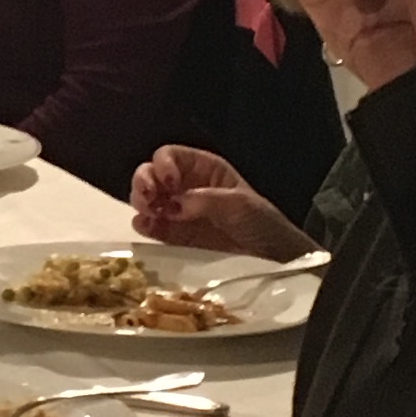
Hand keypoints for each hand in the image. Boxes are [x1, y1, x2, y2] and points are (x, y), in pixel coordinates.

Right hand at [131, 144, 306, 257]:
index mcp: (205, 170)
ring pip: (147, 199)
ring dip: (141, 203)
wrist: (274, 260)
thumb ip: (206, 200)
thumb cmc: (263, 223)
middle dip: (144, 183)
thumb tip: (174, 205)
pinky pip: (153, 226)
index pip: (171, 156)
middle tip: (149, 199)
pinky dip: (145, 225)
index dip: (163, 165)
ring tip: (148, 214)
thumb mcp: (240, 205)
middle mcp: (187, 186)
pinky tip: (146, 228)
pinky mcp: (176, 238)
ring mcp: (179, 212)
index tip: (168, 183)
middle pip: (151, 174)